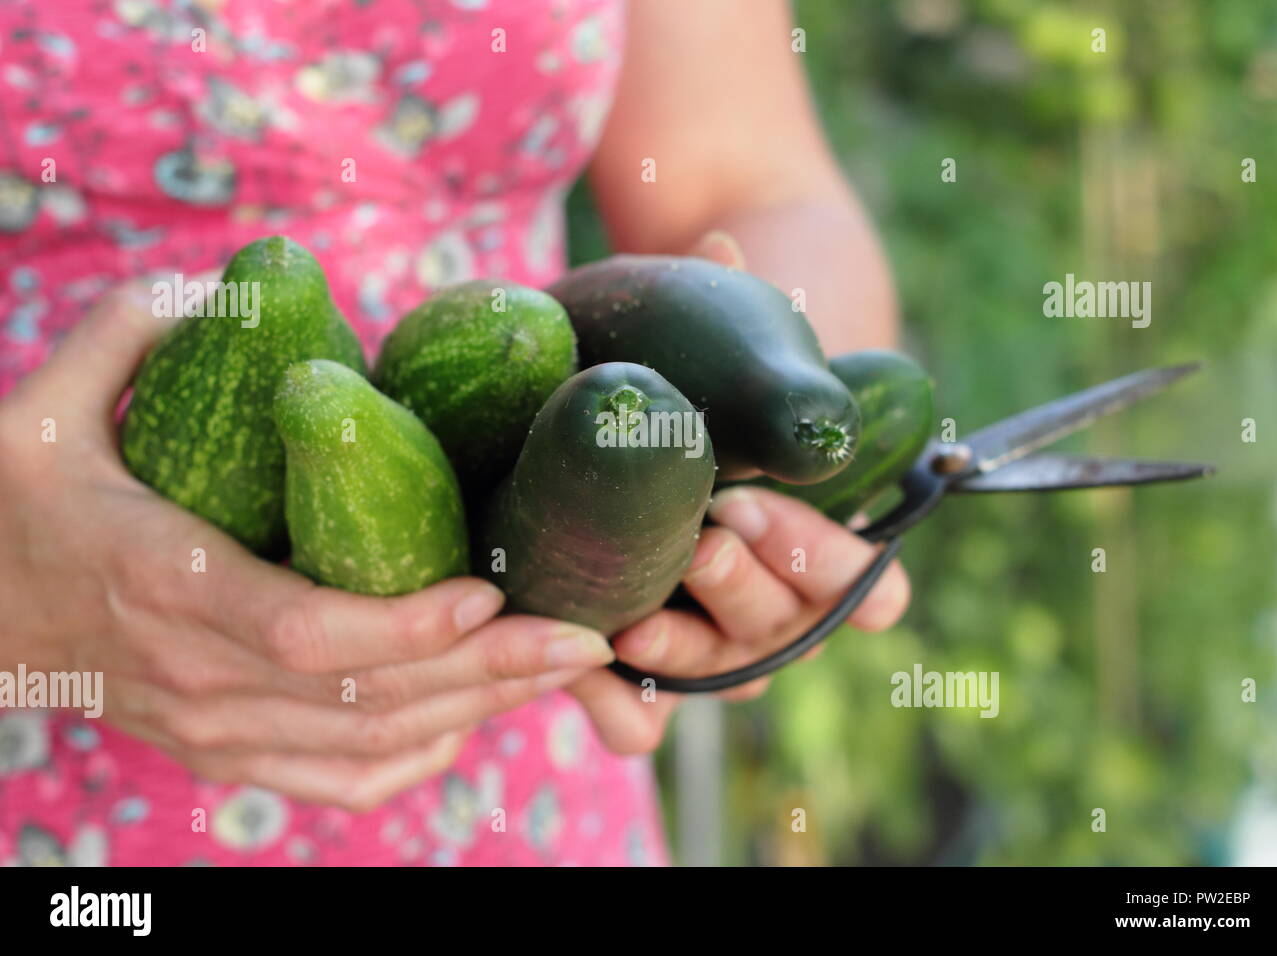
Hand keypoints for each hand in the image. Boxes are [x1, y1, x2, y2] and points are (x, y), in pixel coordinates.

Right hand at [0, 281, 613, 810]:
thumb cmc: (20, 502)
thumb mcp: (44, 409)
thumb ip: (129, 330)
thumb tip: (233, 281)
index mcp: (164, 583)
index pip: (303, 630)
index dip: (404, 624)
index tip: (490, 591)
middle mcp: (196, 675)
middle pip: (365, 697)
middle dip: (489, 671)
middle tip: (586, 635)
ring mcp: (212, 728)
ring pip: (367, 744)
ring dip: (476, 711)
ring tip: (561, 668)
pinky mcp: (223, 754)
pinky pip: (335, 781)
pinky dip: (414, 759)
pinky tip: (472, 720)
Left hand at [566, 227, 907, 752]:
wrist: (615, 399)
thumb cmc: (697, 361)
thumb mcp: (723, 335)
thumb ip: (737, 303)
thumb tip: (721, 242)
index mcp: (817, 534)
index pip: (868, 586)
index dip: (842, 568)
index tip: (769, 508)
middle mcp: (771, 593)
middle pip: (792, 629)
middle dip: (758, 582)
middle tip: (716, 524)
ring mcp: (705, 630)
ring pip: (727, 675)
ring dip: (691, 648)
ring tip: (638, 613)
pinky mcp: (634, 652)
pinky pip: (643, 718)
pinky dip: (624, 707)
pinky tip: (589, 666)